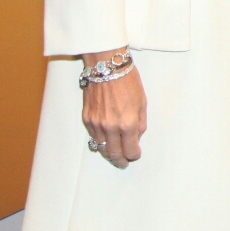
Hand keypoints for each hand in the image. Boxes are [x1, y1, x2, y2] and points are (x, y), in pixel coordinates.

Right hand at [82, 49, 146, 167]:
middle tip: (124, 163)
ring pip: (101, 148)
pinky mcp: (87, 118)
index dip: (134, 155)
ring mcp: (96, 124)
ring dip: (109, 153)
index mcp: (127, 124)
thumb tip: (136, 137)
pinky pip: (93, 137)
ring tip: (115, 154)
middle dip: (120, 161)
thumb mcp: (142, 102)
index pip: (130, 150)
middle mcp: (110, 127)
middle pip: (114, 154)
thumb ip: (140, 123)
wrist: (106, 67)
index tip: (135, 155)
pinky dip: (100, 141)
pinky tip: (105, 140)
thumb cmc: (127, 81)